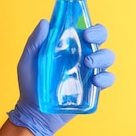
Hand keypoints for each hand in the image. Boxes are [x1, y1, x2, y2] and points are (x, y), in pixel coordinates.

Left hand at [7, 19, 114, 135]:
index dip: (90, 26)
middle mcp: (82, 56)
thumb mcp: (27, 62)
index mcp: (69, 46)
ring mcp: (89, 72)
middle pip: (101, 39)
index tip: (84, 30)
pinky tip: (95, 81)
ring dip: (102, 57)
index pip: (86, 29)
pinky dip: (106, 78)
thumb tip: (45, 22)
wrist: (35, 113)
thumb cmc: (30, 85)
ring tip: (88, 64)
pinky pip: (108, 79)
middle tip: (88, 40)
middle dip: (99, 35)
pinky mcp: (93, 89)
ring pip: (107, 57)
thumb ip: (34, 43)